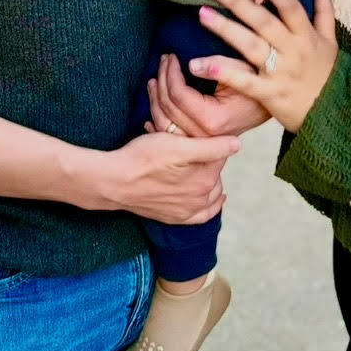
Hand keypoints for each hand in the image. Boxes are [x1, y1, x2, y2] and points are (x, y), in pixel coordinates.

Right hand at [100, 132, 238, 224]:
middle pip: (215, 172)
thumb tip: (237, 145)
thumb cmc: (143, 158)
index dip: (208, 139)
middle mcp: (201, 200)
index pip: (221, 154)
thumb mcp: (178, 144)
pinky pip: (200, 215)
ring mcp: (187, 212)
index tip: (193, 132)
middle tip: (186, 146)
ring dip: (207, 179)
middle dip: (207, 159)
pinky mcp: (174, 218)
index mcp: (206, 180)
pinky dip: (207, 205)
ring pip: (210, 193)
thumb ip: (211, 146)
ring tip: (194, 165)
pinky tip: (206, 197)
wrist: (113, 181)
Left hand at [146, 54, 270, 138]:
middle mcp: (204, 135)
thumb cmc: (259, 85)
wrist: (268, 106)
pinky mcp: (197, 140)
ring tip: (156, 76)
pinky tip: (155, 99)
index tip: (171, 56)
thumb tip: (191, 64)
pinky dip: (157, 113)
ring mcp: (199, 141)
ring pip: (163, 119)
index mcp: (213, 120)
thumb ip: (218, 67)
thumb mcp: (243, 71)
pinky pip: (168, 129)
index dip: (171, 72)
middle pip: (168, 107)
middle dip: (162, 79)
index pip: (179, 95)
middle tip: (164, 59)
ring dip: (156, 95)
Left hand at [188, 0, 338, 132]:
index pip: (288, 5)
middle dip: (238, 2)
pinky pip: (243, 81)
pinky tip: (200, 65)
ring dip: (225, 29)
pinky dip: (223, 72)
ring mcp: (280, 72)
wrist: (333, 116)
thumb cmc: (328, 76)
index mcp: (306, 35)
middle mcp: (293, 50)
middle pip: (263, 21)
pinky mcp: (269, 94)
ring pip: (250, 45)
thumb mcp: (330, 41)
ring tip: (202, 14)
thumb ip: (324, 10)